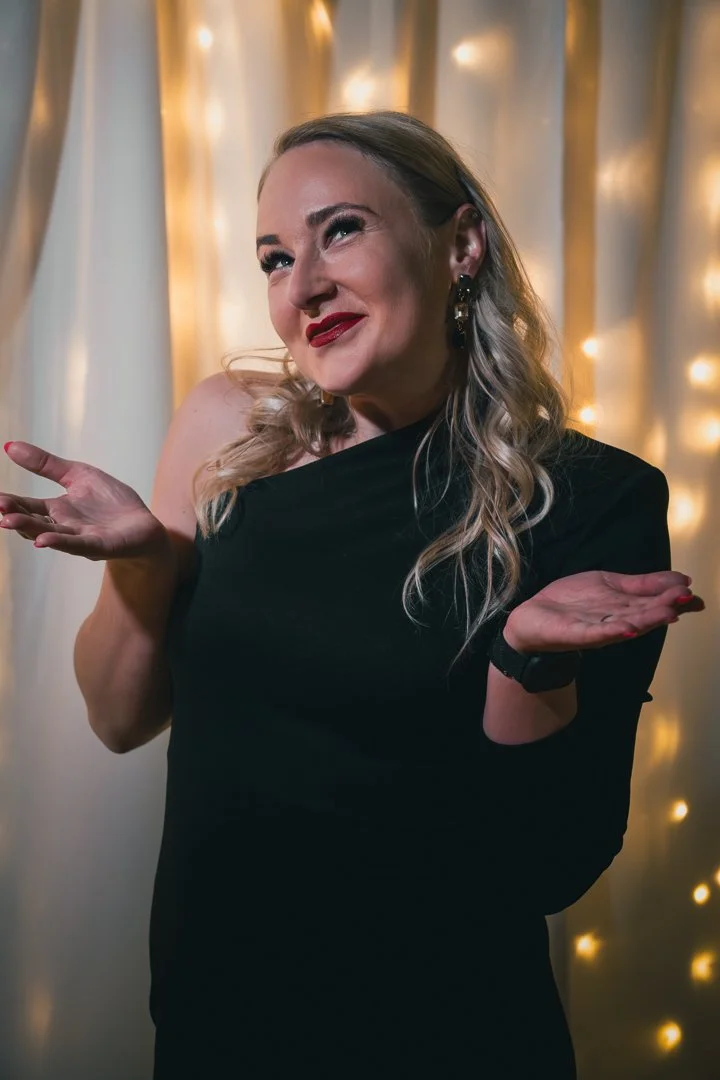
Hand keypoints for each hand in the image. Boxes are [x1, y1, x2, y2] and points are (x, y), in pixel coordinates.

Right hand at [0, 441, 171, 562]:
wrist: (144, 526)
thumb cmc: (112, 502)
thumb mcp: (78, 475)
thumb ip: (46, 464)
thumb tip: (9, 446)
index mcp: (57, 510)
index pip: (26, 506)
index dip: (9, 502)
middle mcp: (63, 526)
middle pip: (34, 522)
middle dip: (14, 515)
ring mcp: (80, 538)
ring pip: (50, 534)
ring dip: (30, 528)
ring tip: (8, 521)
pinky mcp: (99, 546)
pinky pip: (76, 545)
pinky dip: (60, 543)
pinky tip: (43, 541)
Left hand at [505, 570, 705, 653]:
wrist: (533, 616)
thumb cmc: (571, 601)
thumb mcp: (609, 583)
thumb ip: (642, 583)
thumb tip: (680, 578)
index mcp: (625, 608)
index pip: (653, 603)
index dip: (673, 599)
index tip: (694, 594)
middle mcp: (616, 621)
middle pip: (645, 614)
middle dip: (666, 607)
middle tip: (687, 600)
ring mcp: (597, 629)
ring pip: (627, 624)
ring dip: (648, 620)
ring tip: (669, 613)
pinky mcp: (577, 635)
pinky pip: (597, 634)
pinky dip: (613, 631)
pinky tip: (629, 627)